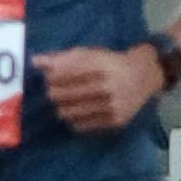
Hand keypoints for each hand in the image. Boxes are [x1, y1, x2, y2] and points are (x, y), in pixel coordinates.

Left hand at [37, 39, 167, 134]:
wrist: (146, 75)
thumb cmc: (112, 63)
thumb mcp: (90, 54)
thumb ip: (62, 58)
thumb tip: (35, 61)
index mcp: (100, 66)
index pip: (63, 74)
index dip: (51, 78)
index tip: (49, 78)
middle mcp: (107, 86)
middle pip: (61, 95)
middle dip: (53, 93)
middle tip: (55, 91)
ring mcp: (112, 106)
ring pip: (68, 112)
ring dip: (62, 107)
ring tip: (66, 102)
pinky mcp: (115, 120)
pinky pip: (82, 125)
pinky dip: (74, 119)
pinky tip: (78, 112)